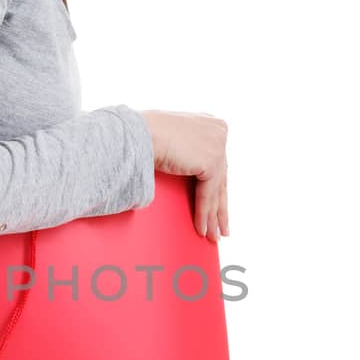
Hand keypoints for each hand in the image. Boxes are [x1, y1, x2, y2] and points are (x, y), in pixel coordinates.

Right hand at [140, 109, 229, 240]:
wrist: (137, 134)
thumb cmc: (144, 135)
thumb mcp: (173, 139)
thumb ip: (187, 150)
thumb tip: (191, 168)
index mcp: (211, 123)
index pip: (217, 163)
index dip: (217, 187)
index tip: (219, 206)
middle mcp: (219, 131)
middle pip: (220, 178)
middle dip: (220, 206)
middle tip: (222, 227)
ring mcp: (218, 145)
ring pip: (216, 189)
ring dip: (214, 216)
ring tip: (213, 236)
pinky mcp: (211, 161)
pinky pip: (208, 195)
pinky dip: (204, 213)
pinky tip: (202, 229)